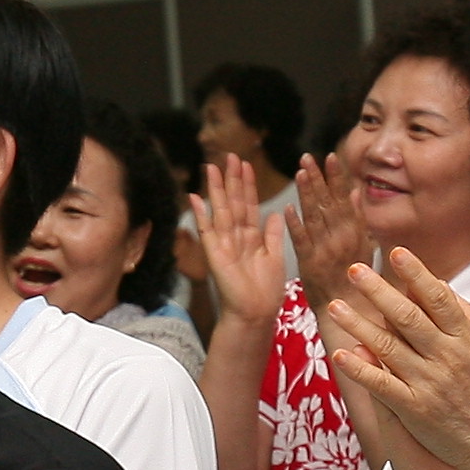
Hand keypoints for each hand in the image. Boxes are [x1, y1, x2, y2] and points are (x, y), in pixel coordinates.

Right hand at [193, 157, 288, 327]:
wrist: (255, 313)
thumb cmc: (266, 291)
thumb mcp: (275, 257)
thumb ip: (273, 234)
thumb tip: (276, 212)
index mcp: (252, 237)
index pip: (249, 204)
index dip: (247, 184)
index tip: (247, 164)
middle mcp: (236, 237)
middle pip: (233, 202)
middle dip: (231, 179)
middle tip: (230, 156)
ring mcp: (223, 244)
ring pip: (220, 210)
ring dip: (216, 189)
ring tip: (212, 167)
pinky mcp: (214, 254)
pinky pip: (206, 231)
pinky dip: (200, 215)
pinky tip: (194, 197)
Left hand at [288, 151, 372, 299]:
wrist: (347, 308)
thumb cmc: (356, 276)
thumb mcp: (364, 245)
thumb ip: (359, 218)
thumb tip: (355, 191)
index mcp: (355, 232)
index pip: (345, 199)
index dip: (337, 178)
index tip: (330, 157)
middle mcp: (341, 239)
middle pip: (328, 204)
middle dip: (318, 179)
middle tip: (307, 158)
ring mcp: (324, 251)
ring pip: (314, 218)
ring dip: (306, 195)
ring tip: (299, 173)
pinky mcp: (309, 264)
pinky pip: (301, 242)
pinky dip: (295, 225)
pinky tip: (287, 209)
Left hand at [324, 246, 469, 469]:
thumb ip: (468, 319)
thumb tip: (441, 285)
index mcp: (469, 340)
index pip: (439, 299)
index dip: (416, 274)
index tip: (396, 253)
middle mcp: (449, 358)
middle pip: (408, 316)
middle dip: (379, 290)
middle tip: (354, 269)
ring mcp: (430, 384)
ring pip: (388, 347)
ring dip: (358, 324)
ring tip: (335, 307)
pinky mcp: (415, 410)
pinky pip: (381, 385)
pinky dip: (360, 369)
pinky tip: (339, 354)